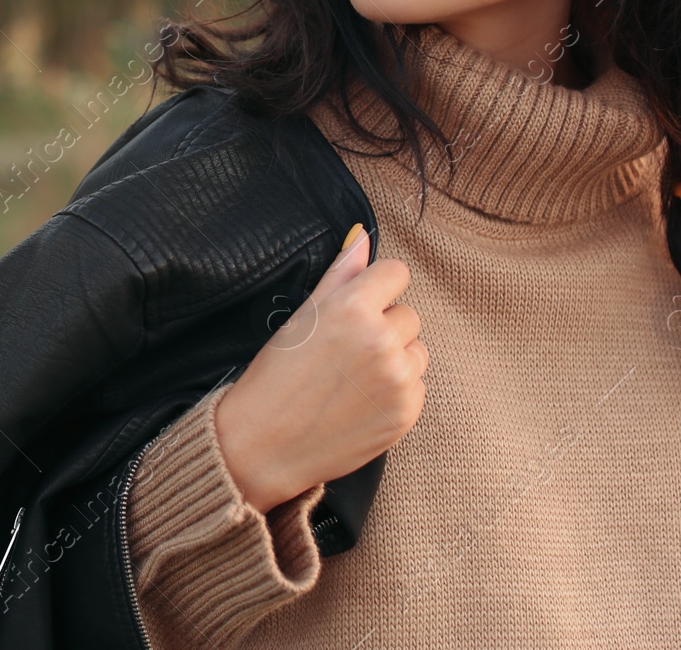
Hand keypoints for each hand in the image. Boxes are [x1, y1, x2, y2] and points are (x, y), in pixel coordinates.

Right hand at [215, 224, 427, 512]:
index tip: (359, 307)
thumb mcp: (302, 316)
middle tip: (345, 352)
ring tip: (353, 379)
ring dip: (395, 359)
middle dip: (384, 327)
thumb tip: (362, 235)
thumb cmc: (276, 375)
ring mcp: (397, 379)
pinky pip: (417, 386)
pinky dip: (396, 392)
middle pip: (409, 314)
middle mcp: (381, 340)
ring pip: (417, 351)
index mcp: (352, 307)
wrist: (264, 444)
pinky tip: (361, 402)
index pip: (397, 273)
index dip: (377, 288)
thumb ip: (340, 274)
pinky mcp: (406, 413)